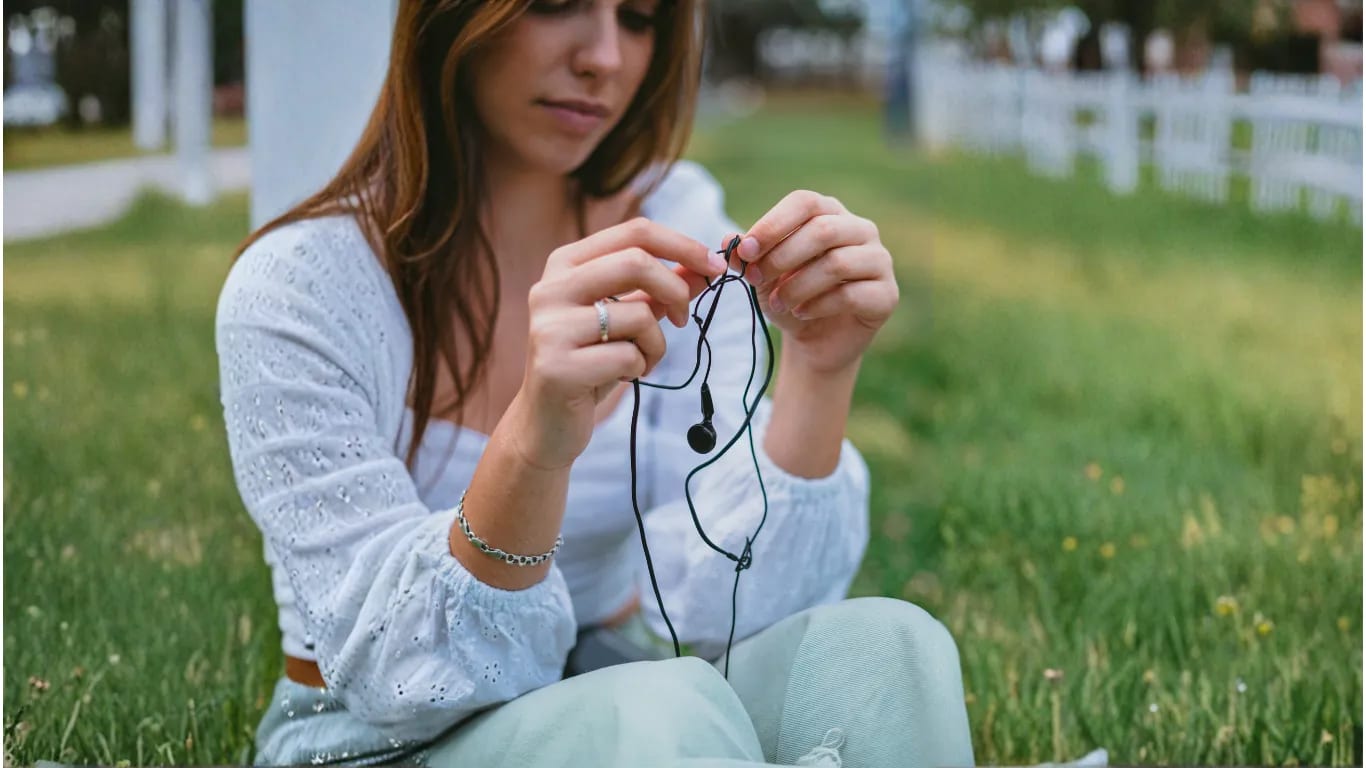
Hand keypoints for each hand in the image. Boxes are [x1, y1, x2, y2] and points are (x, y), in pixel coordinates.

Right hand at [516, 218, 725, 468]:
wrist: (546, 423)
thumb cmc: (590, 363)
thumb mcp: (626, 319)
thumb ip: (659, 290)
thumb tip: (706, 266)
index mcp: (565, 265)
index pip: (634, 232)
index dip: (683, 245)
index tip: (715, 266)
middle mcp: (550, 288)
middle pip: (636, 262)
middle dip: (676, 291)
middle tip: (682, 318)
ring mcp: (549, 327)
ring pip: (637, 315)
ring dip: (656, 344)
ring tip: (640, 361)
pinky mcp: (556, 367)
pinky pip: (628, 356)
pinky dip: (640, 368)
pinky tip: (620, 378)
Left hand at [726, 190, 897, 374]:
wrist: (814, 339)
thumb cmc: (789, 295)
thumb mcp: (761, 275)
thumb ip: (746, 256)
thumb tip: (728, 239)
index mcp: (830, 213)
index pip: (805, 202)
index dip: (773, 224)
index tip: (745, 250)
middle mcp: (861, 229)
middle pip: (823, 230)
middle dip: (782, 257)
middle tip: (755, 280)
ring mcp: (879, 260)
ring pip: (837, 263)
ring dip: (798, 286)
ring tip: (778, 303)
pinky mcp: (887, 295)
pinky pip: (851, 295)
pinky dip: (817, 306)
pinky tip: (801, 314)